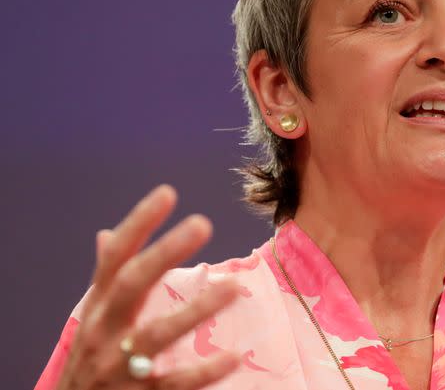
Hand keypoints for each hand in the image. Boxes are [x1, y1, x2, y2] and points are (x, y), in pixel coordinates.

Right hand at [56, 185, 240, 389]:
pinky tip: (234, 355)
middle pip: (131, 286)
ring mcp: (118, 367)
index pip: (115, 259)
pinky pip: (173, 384)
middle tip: (202, 222)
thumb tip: (107, 233)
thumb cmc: (90, 361)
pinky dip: (204, 372)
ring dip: (195, 310)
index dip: (138, 225)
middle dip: (164, 254)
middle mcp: (103, 333)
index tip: (167, 193)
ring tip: (233, 287)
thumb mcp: (93, 319)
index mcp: (98, 309)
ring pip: (154, 336)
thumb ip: (107, 280)